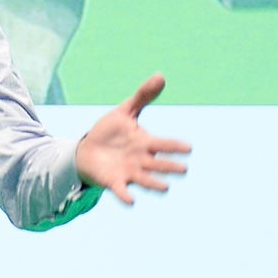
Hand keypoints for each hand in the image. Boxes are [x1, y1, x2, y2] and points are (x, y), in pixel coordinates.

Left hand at [74, 74, 189, 203]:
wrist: (87, 150)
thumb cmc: (110, 131)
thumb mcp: (125, 111)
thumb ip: (143, 96)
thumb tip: (161, 76)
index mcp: (144, 143)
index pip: (162, 144)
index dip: (175, 146)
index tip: (189, 148)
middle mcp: (140, 160)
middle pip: (158, 164)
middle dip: (169, 167)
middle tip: (183, 169)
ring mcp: (128, 172)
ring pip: (145, 179)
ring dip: (154, 184)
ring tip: (165, 188)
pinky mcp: (114, 181)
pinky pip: (121, 190)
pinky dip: (126, 195)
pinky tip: (131, 201)